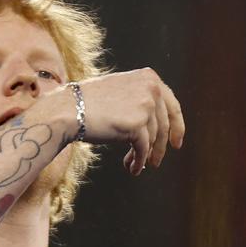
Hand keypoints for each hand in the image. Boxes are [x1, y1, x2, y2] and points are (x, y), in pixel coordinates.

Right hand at [65, 68, 184, 175]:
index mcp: (149, 77)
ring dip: (146, 155)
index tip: (177, 143)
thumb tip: (155, 126)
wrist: (68, 110)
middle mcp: (151, 88)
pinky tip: (133, 169)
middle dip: (161, 147)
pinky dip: (139, 161)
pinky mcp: (137, 125)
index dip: (177, 126)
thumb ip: (140, 100)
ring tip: (135, 164)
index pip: (172, 105)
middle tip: (156, 162)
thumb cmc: (88, 103)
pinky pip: (143, 149)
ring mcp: (145, 105)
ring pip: (154, 139)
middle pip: (165, 125)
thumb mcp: (120, 91)